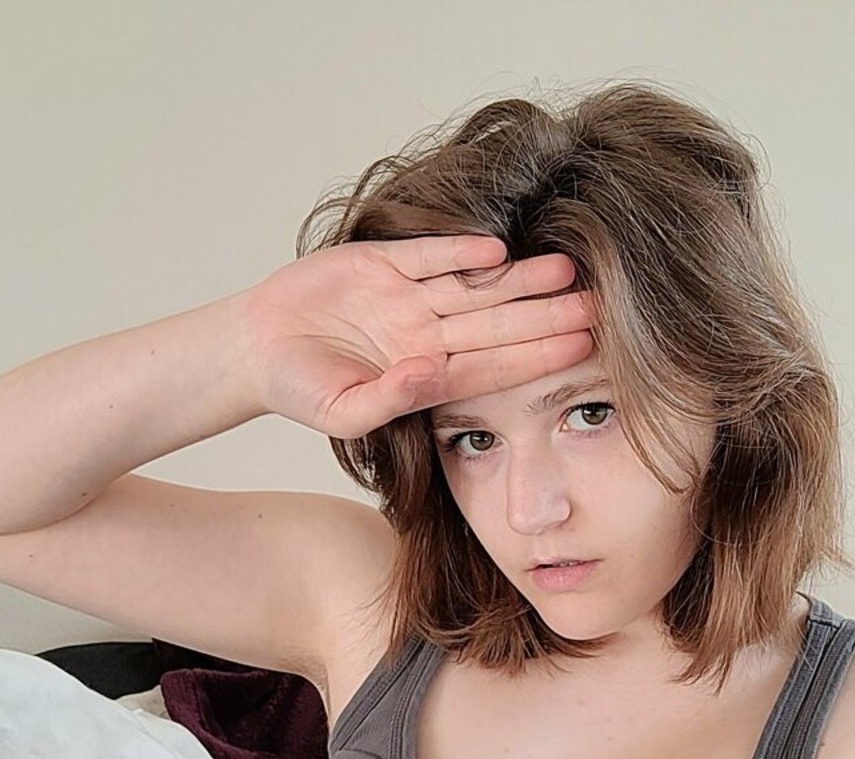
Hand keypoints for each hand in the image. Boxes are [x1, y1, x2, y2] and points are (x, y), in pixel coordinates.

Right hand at [239, 235, 595, 439]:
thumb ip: (388, 400)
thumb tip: (427, 374)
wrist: (255, 349)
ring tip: (566, 272)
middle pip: (497, 325)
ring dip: (519, 280)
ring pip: (474, 288)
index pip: (494, 368)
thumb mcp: (342, 412)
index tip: (581, 350)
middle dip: (546, 316)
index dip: (538, 357)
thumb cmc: (299, 390)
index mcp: (424, 377)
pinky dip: (458, 250)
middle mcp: (425, 336)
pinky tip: (498, 250)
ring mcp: (406, 299)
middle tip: (599, 306)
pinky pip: (428, 256)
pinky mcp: (380, 265)